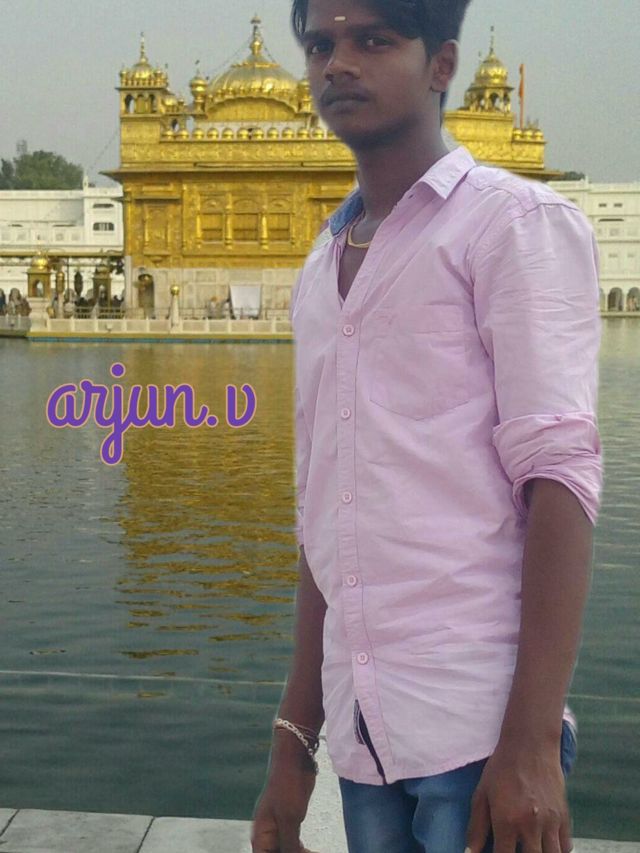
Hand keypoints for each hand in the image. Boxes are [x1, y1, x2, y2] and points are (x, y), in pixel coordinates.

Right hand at [251, 761, 316, 852]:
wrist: (294, 762)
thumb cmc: (287, 788)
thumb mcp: (288, 820)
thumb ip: (289, 845)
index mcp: (260, 836)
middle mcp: (267, 835)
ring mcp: (278, 828)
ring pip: (285, 851)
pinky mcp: (290, 822)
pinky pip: (293, 843)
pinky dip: (301, 850)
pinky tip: (310, 851)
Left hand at [465, 738, 572, 852]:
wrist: (530, 745)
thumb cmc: (501, 768)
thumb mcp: (482, 794)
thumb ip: (476, 827)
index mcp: (506, 821)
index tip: (496, 852)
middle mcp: (530, 826)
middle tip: (515, 848)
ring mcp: (550, 823)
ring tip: (530, 847)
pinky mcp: (564, 817)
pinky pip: (565, 847)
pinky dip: (557, 850)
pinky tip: (546, 845)